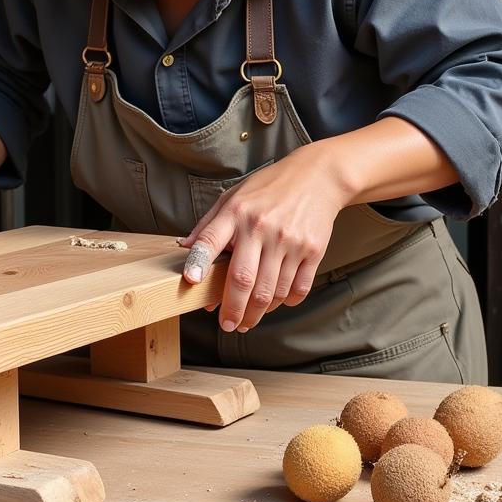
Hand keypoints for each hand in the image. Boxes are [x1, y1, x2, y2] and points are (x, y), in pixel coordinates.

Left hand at [180, 144, 349, 331]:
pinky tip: (275, 302)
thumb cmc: (269, 188)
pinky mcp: (312, 251)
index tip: (191, 282)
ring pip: (270, 292)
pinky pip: (297, 289)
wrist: (317, 176)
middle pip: (243, 280)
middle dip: (232, 310)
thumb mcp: (233, 196)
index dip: (198, 263)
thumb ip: (209, 225)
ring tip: (249, 319)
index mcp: (236, 213)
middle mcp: (261, 227)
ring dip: (258, 313)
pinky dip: (284, 302)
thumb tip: (184, 249)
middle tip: (228, 325)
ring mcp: (289, 241)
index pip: (211, 240)